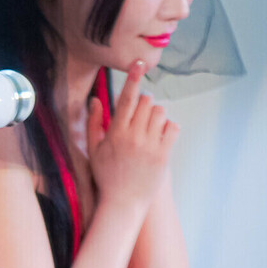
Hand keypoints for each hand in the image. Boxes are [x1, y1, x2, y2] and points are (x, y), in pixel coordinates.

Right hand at [88, 61, 177, 215]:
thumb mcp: (94, 150)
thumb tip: (95, 100)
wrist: (123, 203)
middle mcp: (133, 137)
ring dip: (156, 115)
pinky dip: (169, 127)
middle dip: (144, 103)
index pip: (126, 99)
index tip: (139, 64)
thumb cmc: (106, 176)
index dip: (133, 79)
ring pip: (160, 112)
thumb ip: (94, 124)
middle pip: (146, 102)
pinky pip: (172, 128)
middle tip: (140, 116)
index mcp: (115, 133)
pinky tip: (161, 136)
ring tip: (150, 127)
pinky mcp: (163, 155)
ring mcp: (150, 146)